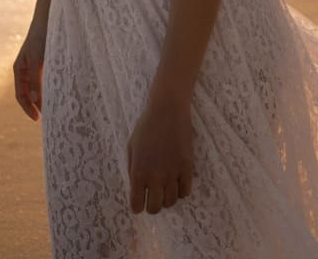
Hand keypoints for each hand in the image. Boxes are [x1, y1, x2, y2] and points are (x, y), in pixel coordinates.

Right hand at [13, 18, 46, 120]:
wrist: (49, 16)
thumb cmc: (41, 36)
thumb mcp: (38, 59)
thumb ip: (36, 79)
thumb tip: (36, 100)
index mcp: (19, 69)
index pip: (20, 95)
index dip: (28, 108)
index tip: (38, 119)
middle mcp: (25, 69)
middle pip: (29, 93)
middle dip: (36, 106)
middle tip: (49, 118)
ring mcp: (35, 65)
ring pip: (38, 87)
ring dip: (44, 97)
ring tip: (55, 108)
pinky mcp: (45, 60)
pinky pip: (45, 79)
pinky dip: (49, 87)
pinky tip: (59, 91)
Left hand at [126, 94, 193, 214]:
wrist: (167, 110)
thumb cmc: (146, 125)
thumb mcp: (131, 146)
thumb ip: (132, 169)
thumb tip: (137, 186)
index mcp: (138, 173)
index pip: (137, 206)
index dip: (138, 206)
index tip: (140, 200)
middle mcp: (154, 177)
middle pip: (154, 208)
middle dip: (153, 204)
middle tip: (154, 195)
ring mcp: (172, 174)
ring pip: (171, 202)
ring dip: (167, 198)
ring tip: (166, 187)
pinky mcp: (187, 168)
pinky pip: (185, 192)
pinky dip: (181, 191)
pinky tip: (178, 181)